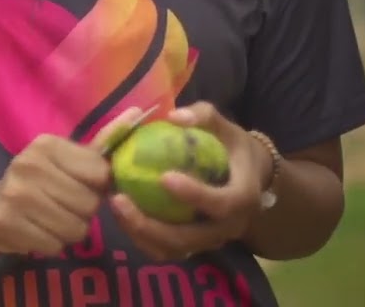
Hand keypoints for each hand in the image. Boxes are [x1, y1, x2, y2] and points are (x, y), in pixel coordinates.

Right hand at [0, 107, 146, 257]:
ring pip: (75, 229)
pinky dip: (51, 244)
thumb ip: (103, 142)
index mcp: (46, 144)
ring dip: (69, 231)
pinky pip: (54, 245)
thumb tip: (138, 113)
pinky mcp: (5, 222)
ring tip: (51, 220)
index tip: (80, 185)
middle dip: (83, 212)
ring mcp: (14, 194)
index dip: (96, 187)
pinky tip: (36, 232)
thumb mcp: (68, 159)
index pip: (100, 175)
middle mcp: (28, 164)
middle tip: (63, 206)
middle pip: (89, 204)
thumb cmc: (38, 182)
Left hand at [110, 101, 271, 260]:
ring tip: (114, 206)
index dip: (195, 195)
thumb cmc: (234, 148)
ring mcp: (209, 240)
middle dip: (151, 225)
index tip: (164, 177)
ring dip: (140, 233)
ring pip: (173, 249)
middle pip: (189, 238)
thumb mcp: (225, 127)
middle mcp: (228, 227)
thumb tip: (173, 116)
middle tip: (119, 199)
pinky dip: (141, 236)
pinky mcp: (193, 245)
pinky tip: (120, 213)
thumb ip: (204, 116)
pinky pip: (165, 249)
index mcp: (242, 198)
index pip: (221, 204)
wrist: (249, 176)